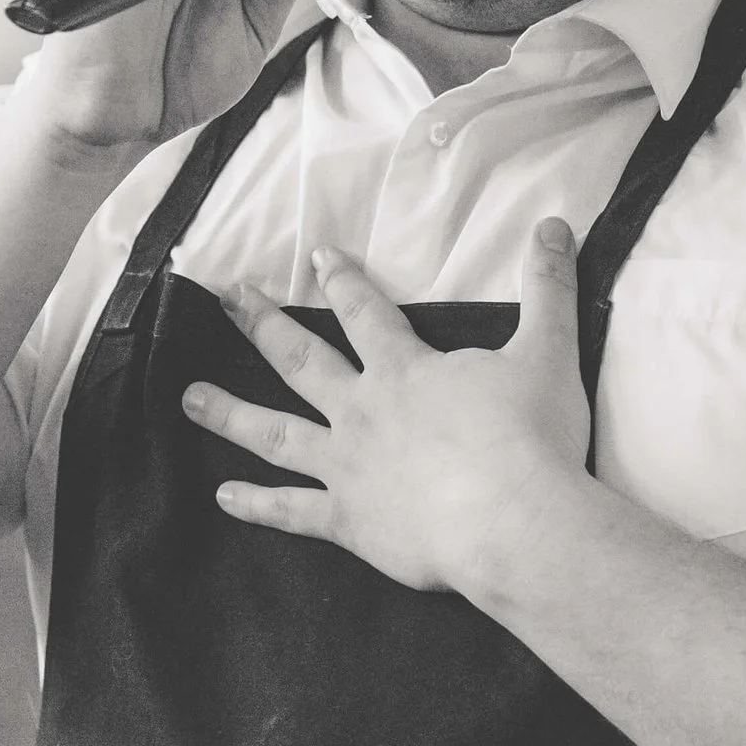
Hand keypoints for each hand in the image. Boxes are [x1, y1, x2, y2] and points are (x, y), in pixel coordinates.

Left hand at [181, 219, 591, 599]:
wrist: (515, 519)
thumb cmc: (532, 438)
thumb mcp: (549, 352)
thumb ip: (549, 287)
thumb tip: (556, 224)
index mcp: (405, 370)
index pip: (365, 312)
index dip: (342, 280)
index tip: (318, 256)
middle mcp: (363, 411)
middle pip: (300, 361)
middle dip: (262, 325)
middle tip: (227, 299)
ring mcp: (347, 467)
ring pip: (275, 434)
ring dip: (229, 413)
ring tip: (188, 398)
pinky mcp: (349, 521)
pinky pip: (292, 512)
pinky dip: (256, 505)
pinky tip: (222, 497)